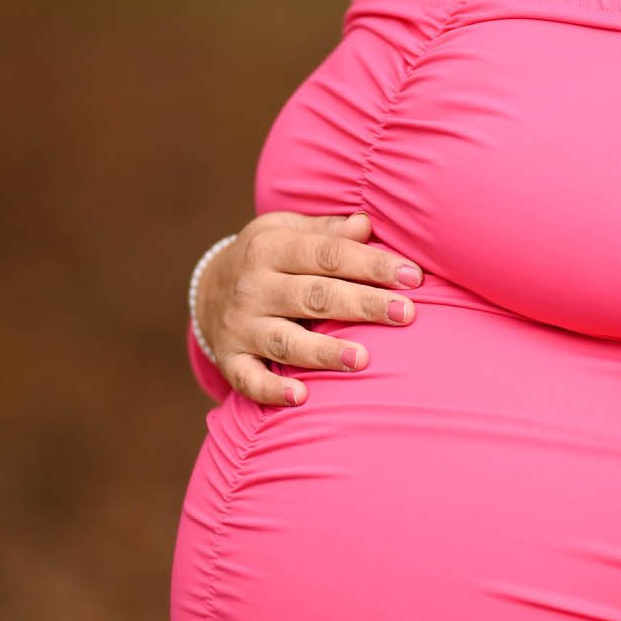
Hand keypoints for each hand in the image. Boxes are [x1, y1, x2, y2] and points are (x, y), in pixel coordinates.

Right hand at [198, 210, 422, 405]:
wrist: (206, 288)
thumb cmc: (269, 258)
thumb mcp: (288, 231)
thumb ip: (328, 232)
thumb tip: (366, 224)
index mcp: (271, 247)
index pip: (328, 255)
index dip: (372, 264)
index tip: (414, 277)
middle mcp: (253, 286)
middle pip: (314, 296)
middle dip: (363, 304)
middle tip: (407, 314)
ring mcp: (240, 325)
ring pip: (285, 340)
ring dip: (322, 352)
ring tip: (361, 360)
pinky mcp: (230, 358)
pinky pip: (248, 378)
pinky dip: (270, 390)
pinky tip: (300, 397)